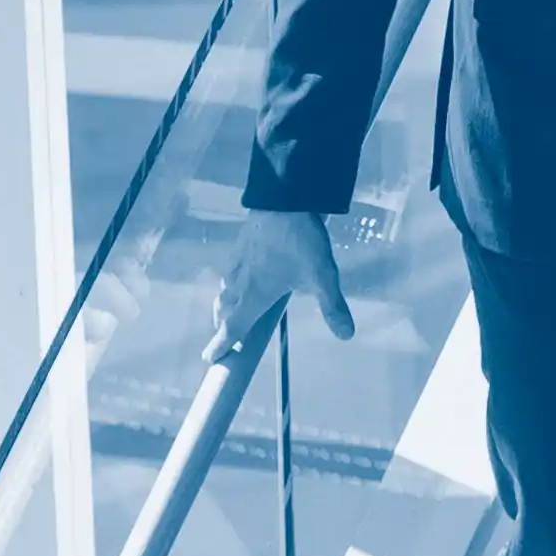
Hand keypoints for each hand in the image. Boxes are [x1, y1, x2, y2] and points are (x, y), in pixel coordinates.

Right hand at [214, 199, 353, 356]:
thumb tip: (346, 335)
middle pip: (224, 310)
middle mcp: (242, 281)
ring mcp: (239, 260)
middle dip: (222, 326)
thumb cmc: (301, 240)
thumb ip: (332, 306)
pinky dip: (229, 280)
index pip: (234, 327)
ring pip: (224, 289)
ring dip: (223, 305)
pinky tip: (238, 274)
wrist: (283, 197)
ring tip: (228, 310)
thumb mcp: (322, 275)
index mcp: (256, 294)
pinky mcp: (241, 243)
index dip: (221, 344)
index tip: (209, 358)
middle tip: (223, 336)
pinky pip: (229, 269)